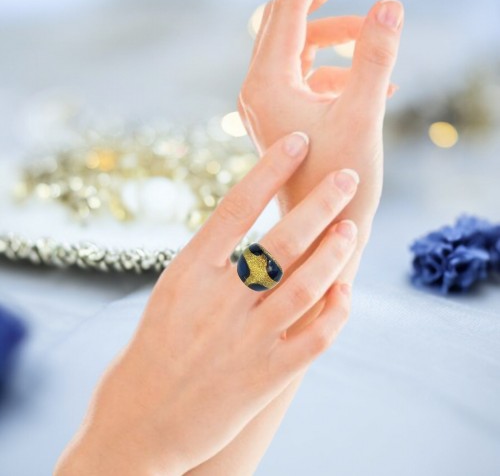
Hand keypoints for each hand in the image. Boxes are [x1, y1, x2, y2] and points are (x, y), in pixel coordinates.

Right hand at [55, 132, 359, 474]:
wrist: (139, 423)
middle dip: (321, 204)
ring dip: (335, 253)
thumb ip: (212, 261)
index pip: (236, 206)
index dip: (270, 169)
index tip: (298, 141)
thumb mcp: (173, 293)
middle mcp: (218, 301)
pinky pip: (314, 339)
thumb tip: (252, 225)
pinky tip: (346, 290)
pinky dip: (337, 312)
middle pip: (282, 241)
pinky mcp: (265, 377)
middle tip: (347, 178)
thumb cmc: (155, 350)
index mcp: (189, 273)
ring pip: (306, 286)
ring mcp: (244, 340)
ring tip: (352, 228)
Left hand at [238, 0, 403, 279]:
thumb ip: (375, 58)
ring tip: (374, 39)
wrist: (318, 233)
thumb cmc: (337, 184)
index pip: (287, 9)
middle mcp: (257, 91)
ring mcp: (267, 105)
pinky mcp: (281, 117)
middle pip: (284, 21)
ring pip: (296, 48)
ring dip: (335, 36)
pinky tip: (368, 84)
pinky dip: (334, 70)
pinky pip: (304, 76)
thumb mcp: (362, 116)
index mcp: (267, 85)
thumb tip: (389, 6)